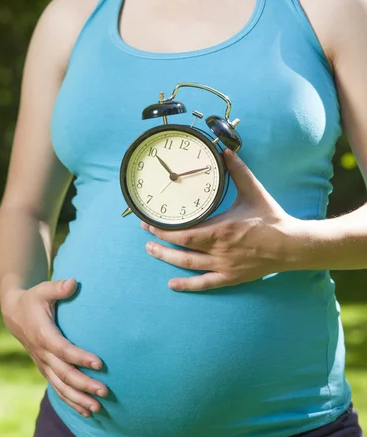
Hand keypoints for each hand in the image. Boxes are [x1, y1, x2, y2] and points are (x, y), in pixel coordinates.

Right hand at [1, 279, 108, 416]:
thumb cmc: (34, 299)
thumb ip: (58, 288)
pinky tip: (86, 412)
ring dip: (79, 399)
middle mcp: (42, 353)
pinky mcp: (46, 369)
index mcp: (43, 334)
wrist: (14, 314)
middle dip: (84, 384)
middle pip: (64, 373)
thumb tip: (74, 282)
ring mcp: (43, 364)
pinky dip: (71, 402)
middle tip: (104, 391)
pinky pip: (58, 389)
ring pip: (60, 387)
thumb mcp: (43, 289)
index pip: (63, 349)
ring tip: (98, 409)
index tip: (100, 363)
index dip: (80, 357)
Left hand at [141, 148, 305, 290]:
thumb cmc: (271, 218)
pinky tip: (173, 284)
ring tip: (150, 250)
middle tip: (145, 233)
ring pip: (188, 265)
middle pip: (180, 248)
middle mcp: (218, 250)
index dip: (163, 228)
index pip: (183, 231)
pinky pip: (206, 283)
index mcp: (220, 229)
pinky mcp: (232, 277)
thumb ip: (238, 171)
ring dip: (167, 258)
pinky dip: (188, 285)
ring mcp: (224, 266)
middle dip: (159, 240)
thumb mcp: (253, 191)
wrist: (291, 244)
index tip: (148, 219)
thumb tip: (225, 151)